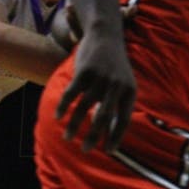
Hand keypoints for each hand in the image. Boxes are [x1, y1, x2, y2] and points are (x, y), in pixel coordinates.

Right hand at [56, 30, 135, 151]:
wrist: (106, 36)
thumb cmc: (114, 65)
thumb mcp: (123, 83)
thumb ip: (118, 103)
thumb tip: (108, 130)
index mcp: (129, 91)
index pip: (124, 119)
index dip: (116, 136)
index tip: (108, 151)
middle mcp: (117, 86)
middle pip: (103, 117)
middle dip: (94, 137)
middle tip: (86, 150)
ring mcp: (100, 78)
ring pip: (84, 108)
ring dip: (75, 125)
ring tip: (68, 138)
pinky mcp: (85, 72)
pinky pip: (71, 94)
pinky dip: (63, 107)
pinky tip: (58, 117)